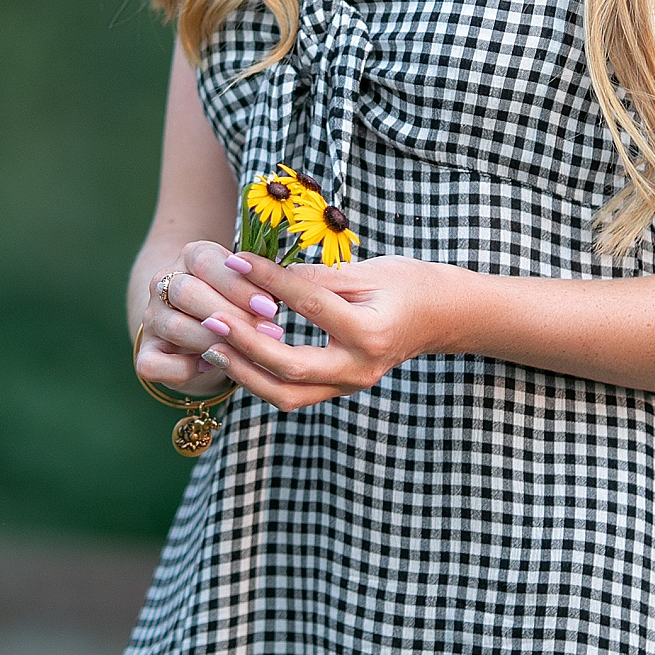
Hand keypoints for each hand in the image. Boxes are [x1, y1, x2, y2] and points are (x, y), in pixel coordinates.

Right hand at [137, 241, 286, 394]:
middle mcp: (164, 283)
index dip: (237, 284)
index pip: (206, 261)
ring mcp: (152, 319)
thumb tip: (286, 288)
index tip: (270, 306)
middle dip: (229, 314)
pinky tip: (212, 366)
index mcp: (191, 256)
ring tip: (247, 351)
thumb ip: (262, 284)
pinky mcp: (146, 353)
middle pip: (187, 292)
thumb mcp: (250, 286)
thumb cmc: (236, 302)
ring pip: (174, 326)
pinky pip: (154, 363)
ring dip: (213, 341)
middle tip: (266, 332)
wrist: (200, 329)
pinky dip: (184, 369)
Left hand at [187, 253, 465, 410]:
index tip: (237, 259)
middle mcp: (359, 368)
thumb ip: (319, 277)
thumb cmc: (408, 285)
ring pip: (285, 394)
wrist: (442, 318)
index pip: (310, 304)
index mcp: (371, 332)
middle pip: (290, 368)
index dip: (270, 280)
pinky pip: (291, 394)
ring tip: (212, 344)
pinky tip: (234, 356)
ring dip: (244, 372)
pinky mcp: (338, 389)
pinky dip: (259, 378)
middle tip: (211, 320)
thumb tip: (266, 272)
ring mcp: (349, 385)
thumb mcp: (369, 271)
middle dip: (245, 345)